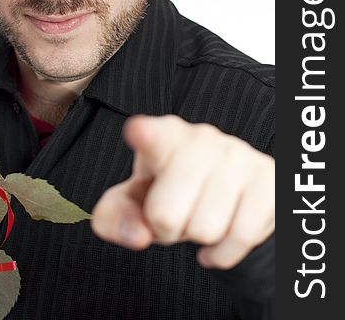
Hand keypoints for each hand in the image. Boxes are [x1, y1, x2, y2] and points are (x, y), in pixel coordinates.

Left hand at [91, 115, 274, 268]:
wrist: (224, 186)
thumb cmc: (169, 189)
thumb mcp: (134, 198)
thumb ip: (115, 217)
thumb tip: (139, 236)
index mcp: (163, 136)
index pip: (152, 134)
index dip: (144, 135)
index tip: (138, 131)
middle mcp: (201, 138)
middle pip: (166, 215)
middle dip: (166, 229)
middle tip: (175, 212)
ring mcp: (238, 156)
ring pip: (204, 230)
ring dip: (198, 238)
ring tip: (200, 215)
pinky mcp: (267, 179)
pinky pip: (240, 238)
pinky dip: (224, 252)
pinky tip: (218, 239)